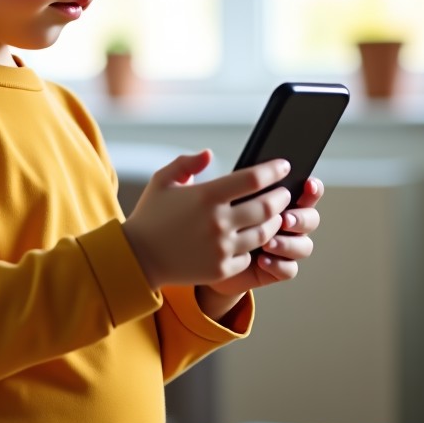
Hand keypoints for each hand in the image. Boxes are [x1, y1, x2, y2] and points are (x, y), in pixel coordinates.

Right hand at [121, 150, 292, 290]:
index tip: (283, 166)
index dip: (274, 170)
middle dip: (281, 198)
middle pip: (267, 207)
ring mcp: (221, 248)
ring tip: (275, 215)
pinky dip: (255, 246)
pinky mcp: (221, 269)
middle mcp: (217, 222)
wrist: (138, 257)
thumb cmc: (151, 215)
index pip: (253, 179)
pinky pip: (249, 256)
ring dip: (275, 222)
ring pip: (264, 233)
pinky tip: (255, 238)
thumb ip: (187, 163)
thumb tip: (209, 153)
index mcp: (206, 196)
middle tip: (285, 193)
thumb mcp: (162, 181)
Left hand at [197, 176, 323, 315]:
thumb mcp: (207, 194)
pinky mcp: (276, 269)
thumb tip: (206, 153)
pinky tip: (262, 260)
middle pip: (311, 218)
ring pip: (304, 246)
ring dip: (290, 243)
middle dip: (302, 218)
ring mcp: (284, 247)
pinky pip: (289, 269)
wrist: (200, 256)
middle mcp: (287, 223)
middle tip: (285, 219)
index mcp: (278, 199)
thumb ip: (201, 170)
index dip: (312, 188)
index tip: (306, 184)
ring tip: (268, 243)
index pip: (306, 191)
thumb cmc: (207, 219)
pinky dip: (279, 264)